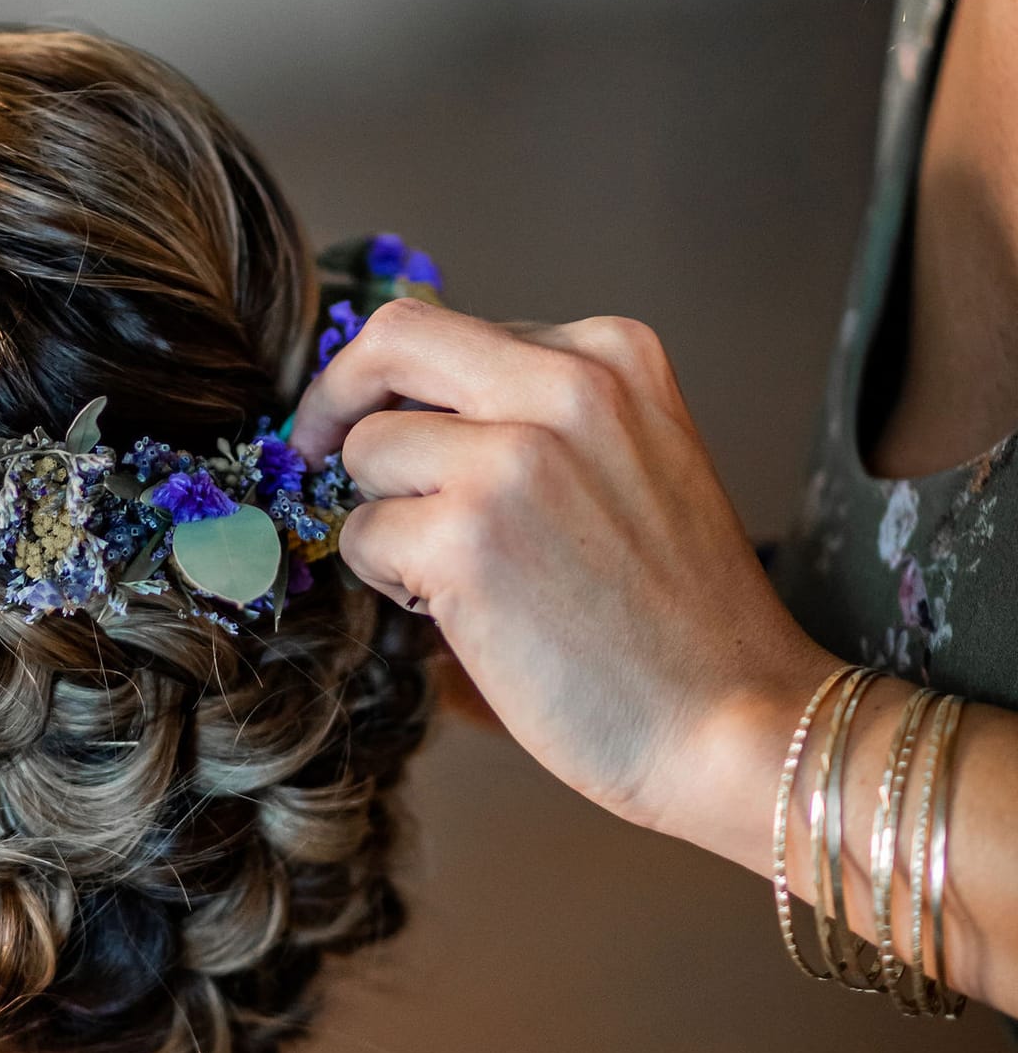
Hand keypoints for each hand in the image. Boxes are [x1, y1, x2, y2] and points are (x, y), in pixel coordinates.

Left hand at [292, 298, 831, 857]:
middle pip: (391, 340)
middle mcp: (566, 384)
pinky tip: (467, 619)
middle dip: (336, 396)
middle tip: (314, 450)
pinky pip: (363, 537)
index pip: (452, 329)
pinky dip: (393, 585)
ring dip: (386, 518)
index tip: (370, 420)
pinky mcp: (465, 538)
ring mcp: (514, 457)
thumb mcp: (627, 464)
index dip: (396, 383)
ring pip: (367, 452)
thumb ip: (532, 418)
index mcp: (611, 355)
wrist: (737, 722)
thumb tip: (392, 408)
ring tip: (459, 577)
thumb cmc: (674, 621)